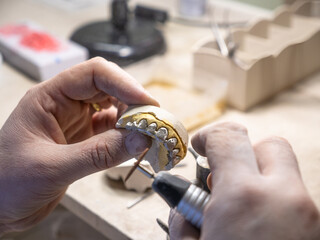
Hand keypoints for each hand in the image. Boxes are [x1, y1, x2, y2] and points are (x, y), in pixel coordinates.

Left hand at [0, 57, 158, 234]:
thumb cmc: (6, 182)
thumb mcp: (52, 167)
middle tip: (153, 122)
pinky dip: (127, 136)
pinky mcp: (84, 141)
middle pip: (109, 88)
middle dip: (133, 102)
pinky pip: (111, 131)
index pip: (94, 73)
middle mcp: (65, 105)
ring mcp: (76, 122)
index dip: (124, 83)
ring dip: (133, 119)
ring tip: (147, 134)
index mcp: (49, 98)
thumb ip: (98, 153)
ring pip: (113, 109)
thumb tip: (140, 138)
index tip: (147, 104)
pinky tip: (134, 143)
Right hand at [169, 122, 319, 239]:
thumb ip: (183, 218)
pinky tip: (259, 231)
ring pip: (285, 176)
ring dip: (259, 184)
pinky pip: (294, 201)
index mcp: (245, 200)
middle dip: (243, 156)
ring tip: (241, 216)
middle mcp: (286, 200)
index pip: (227, 137)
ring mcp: (310, 216)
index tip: (201, 146)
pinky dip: (274, 206)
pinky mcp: (319, 230)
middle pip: (270, 146)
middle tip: (225, 183)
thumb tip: (183, 203)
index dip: (208, 137)